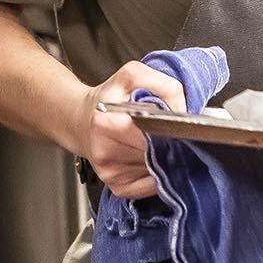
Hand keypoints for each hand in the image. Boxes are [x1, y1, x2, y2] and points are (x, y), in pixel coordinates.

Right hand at [74, 60, 186, 200]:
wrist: (80, 120)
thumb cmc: (108, 98)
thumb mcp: (132, 76)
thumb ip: (163, 84)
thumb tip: (182, 110)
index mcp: (107, 123)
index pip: (152, 134)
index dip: (169, 129)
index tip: (176, 125)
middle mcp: (105, 151)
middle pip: (157, 155)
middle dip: (169, 144)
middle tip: (166, 131)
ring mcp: (110, 172)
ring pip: (157, 171)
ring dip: (164, 158)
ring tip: (153, 141)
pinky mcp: (117, 186)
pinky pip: (150, 186)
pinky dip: (156, 173)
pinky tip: (148, 157)